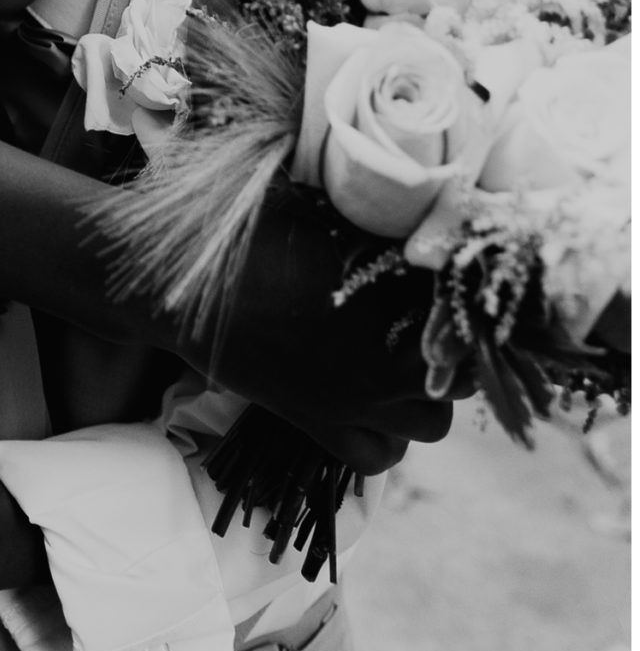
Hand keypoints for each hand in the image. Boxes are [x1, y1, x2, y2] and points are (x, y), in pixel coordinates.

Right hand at [201, 191, 455, 464]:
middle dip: (460, 343)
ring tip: (410, 355)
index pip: (466, 312)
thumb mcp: (319, 205)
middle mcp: (383, 364)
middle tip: (437, 311)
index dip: (473, 294)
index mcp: (390, 305)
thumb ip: (376, 209)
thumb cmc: (244, 231)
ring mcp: (351, 402)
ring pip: (433, 424)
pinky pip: (378, 456)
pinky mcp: (317, 423)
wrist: (176, 286)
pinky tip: (377, 399)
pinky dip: (390, 436)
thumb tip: (426, 194)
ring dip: (433, 392)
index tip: (463, 273)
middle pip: (463, 373)